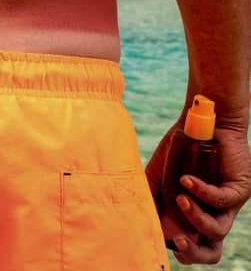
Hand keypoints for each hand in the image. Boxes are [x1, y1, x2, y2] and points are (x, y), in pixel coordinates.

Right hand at [146, 122, 250, 264]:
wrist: (198, 125)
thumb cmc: (178, 151)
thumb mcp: (158, 178)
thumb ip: (150, 198)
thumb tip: (138, 218)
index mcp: (197, 216)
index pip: (197, 247)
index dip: (185, 253)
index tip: (167, 241)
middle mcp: (214, 214)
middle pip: (212, 249)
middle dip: (194, 251)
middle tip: (177, 240)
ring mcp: (228, 204)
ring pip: (217, 228)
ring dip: (195, 217)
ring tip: (179, 199)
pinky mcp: (239, 188)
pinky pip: (221, 199)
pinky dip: (201, 192)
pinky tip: (186, 179)